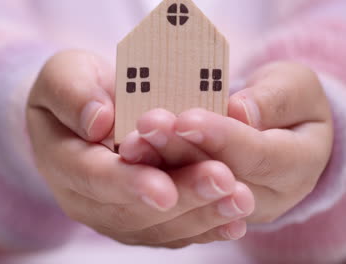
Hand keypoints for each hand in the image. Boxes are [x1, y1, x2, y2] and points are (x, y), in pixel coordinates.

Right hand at [26, 50, 252, 247]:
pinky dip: (204, 228)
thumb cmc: (77, 89)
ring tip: (238, 199)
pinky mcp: (139, 219)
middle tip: (222, 181)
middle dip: (180, 198)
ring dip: (200, 216)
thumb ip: (72, 94)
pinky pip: (170, 231)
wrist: (86, 115)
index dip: (129, 183)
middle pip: (131, 211)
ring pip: (156, 227)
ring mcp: (113, 213)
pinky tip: (234, 220)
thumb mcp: (64, 75)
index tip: (165, 188)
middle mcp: (86, 199)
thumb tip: (98, 122)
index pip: (93, 177)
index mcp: (61, 161)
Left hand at [120, 62, 332, 222]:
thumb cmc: (283, 99)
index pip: (259, 156)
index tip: (187, 119)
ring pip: (192, 197)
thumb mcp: (293, 87)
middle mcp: (267, 197)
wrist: (273, 127)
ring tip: (131, 143)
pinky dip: (150, 180)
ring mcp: (233, 209)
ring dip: (157, 169)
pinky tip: (130, 158)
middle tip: (149, 125)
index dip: (221, 138)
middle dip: (180, 152)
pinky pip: (177, 202)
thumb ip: (274, 99)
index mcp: (299, 165)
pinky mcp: (207, 209)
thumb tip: (240, 113)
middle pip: (218, 180)